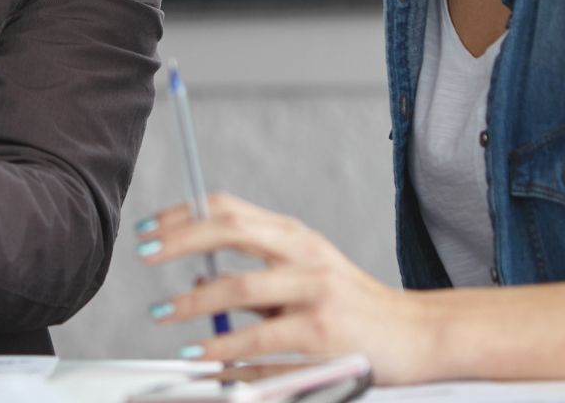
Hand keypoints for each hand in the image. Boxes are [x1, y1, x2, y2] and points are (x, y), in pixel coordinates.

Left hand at [138, 193, 432, 383]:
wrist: (419, 334)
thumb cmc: (354, 307)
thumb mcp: (304, 275)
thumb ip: (255, 273)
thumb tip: (198, 274)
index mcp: (293, 235)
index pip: (226, 208)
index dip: (181, 215)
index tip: (147, 229)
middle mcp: (304, 253)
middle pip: (229, 229)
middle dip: (178, 239)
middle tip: (144, 255)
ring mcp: (316, 291)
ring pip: (241, 288)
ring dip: (194, 302)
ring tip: (164, 314)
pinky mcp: (324, 333)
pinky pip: (263, 342)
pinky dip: (226, 350)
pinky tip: (203, 357)